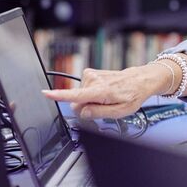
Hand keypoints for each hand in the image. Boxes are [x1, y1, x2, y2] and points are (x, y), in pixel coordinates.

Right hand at [43, 64, 166, 118]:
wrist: (139, 80)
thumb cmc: (131, 96)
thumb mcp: (120, 112)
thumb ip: (99, 113)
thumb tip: (82, 112)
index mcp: (101, 91)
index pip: (77, 95)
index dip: (60, 96)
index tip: (46, 94)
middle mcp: (94, 81)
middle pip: (77, 102)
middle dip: (87, 107)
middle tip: (104, 105)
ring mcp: (91, 75)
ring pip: (80, 96)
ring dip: (92, 100)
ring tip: (107, 97)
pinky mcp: (90, 73)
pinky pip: (83, 90)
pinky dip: (92, 93)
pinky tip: (104, 91)